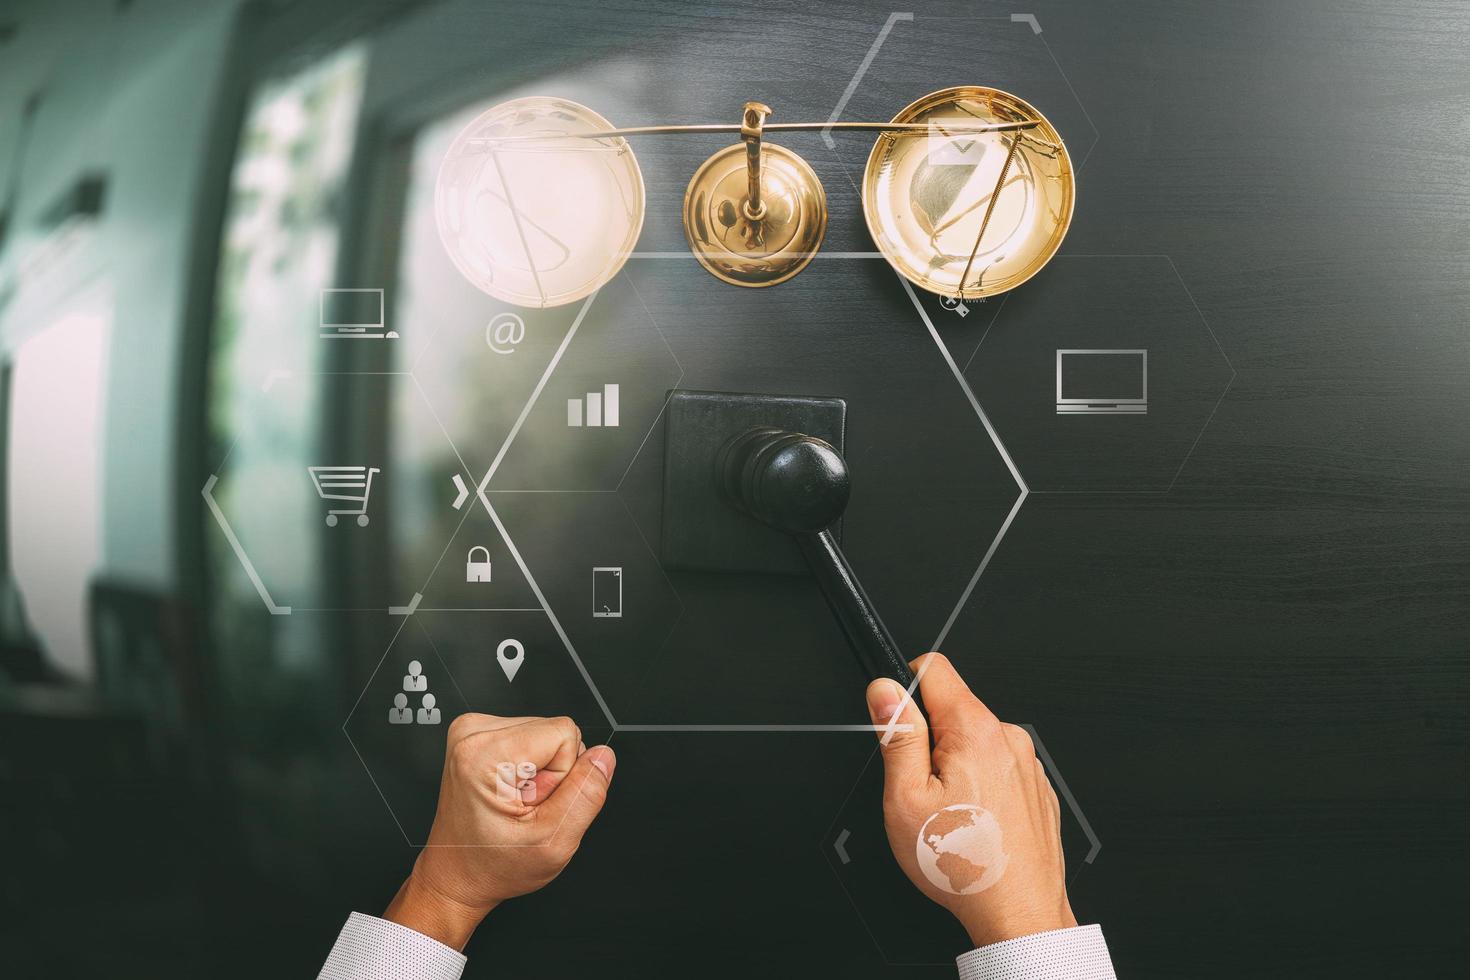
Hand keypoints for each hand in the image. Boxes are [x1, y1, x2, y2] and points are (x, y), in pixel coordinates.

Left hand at [384, 713, 615, 949]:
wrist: (457, 875)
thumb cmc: (492, 864)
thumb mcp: (553, 841)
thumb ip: (586, 794)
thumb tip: (604, 757)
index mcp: (484, 754)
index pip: (565, 733)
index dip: (563, 775)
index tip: (536, 803)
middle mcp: (473, 735)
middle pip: (554, 730)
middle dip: (551, 773)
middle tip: (525, 807)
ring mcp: (472, 732)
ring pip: (545, 733)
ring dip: (540, 772)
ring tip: (516, 803)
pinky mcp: (477, 736)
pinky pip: (530, 737)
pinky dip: (527, 768)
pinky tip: (509, 793)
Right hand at [866, 654, 1074, 947]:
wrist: (1019, 914)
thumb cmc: (965, 866)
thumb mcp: (905, 798)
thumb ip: (896, 734)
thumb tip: (885, 690)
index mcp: (974, 730)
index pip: (934, 668)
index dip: (905, 686)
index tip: (900, 718)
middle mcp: (1008, 738)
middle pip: (954, 710)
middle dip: (931, 740)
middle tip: (925, 790)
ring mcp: (1028, 764)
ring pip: (976, 743)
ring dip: (957, 767)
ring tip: (953, 816)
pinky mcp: (1037, 789)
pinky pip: (998, 770)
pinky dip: (982, 789)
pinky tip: (976, 826)